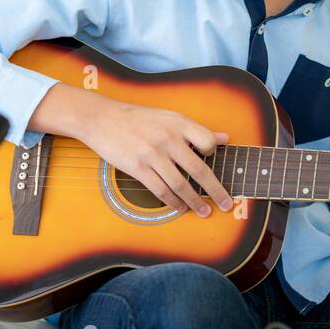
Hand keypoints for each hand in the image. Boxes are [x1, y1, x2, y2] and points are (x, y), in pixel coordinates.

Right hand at [79, 97, 233, 217]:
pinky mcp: (137, 167)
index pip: (207, 141)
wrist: (102, 118)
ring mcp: (152, 154)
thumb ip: (196, 130)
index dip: (214, 153)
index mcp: (178, 123)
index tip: (216, 162)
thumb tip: (224, 139)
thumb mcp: (169, 117)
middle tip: (227, 204)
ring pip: (180, 184)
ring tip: (204, 211)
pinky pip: (160, 190)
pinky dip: (173, 201)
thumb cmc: (139, 119)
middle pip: (199, 170)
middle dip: (216, 190)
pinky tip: (180, 207)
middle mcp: (168, 138)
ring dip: (195, 201)